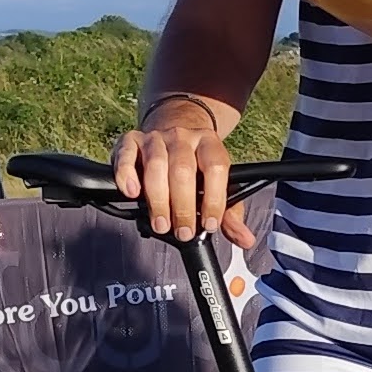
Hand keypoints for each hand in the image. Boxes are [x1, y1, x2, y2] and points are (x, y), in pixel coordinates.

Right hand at [113, 94, 251, 243]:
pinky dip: (127, 174)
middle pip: (183, 169)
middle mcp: (183, 137)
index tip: (210, 224)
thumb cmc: (196, 167)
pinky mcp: (131, 141)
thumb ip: (231, 214)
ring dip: (158, 200)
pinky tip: (132, 193)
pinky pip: (127, 155)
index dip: (214, 198)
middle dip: (183, 207)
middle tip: (183, 232)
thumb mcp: (218, 185)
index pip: (216, 167)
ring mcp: (156, 137)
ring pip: (156, 165)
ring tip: (161, 225)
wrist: (172, 131)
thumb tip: (245, 239)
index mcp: (209, 144)